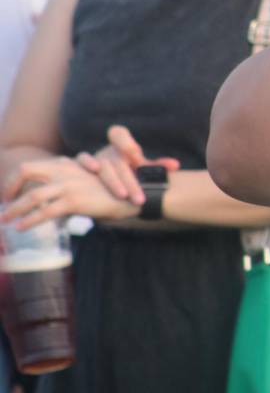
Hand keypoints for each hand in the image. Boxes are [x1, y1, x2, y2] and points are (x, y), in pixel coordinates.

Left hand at [1, 156, 136, 228]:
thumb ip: (69, 184)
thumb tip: (51, 199)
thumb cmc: (112, 191)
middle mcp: (66, 171)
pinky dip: (30, 220)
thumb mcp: (88, 182)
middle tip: (4, 203)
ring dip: (15, 209)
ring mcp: (70, 185)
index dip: (15, 179)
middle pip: (27, 171)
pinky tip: (20, 227)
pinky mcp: (75, 201)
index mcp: (67, 165)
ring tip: (4, 220)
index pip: (31, 166)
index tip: (9, 194)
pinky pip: (46, 211)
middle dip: (10, 187)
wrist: (134, 194)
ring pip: (33, 195)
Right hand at [75, 125, 180, 205]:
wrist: (107, 180)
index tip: (136, 156)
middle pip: (118, 161)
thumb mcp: (141, 167)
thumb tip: (176, 166)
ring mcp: (95, 157)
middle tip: (139, 197)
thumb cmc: (128, 170)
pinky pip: (81, 159)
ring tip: (124, 196)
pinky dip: (87, 162)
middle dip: (130, 180)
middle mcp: (107, 150)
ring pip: (103, 166)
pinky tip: (94, 170)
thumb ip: (157, 166)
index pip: (118, 133)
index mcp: (121, 145)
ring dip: (114, 182)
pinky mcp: (83, 166)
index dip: (126, 143)